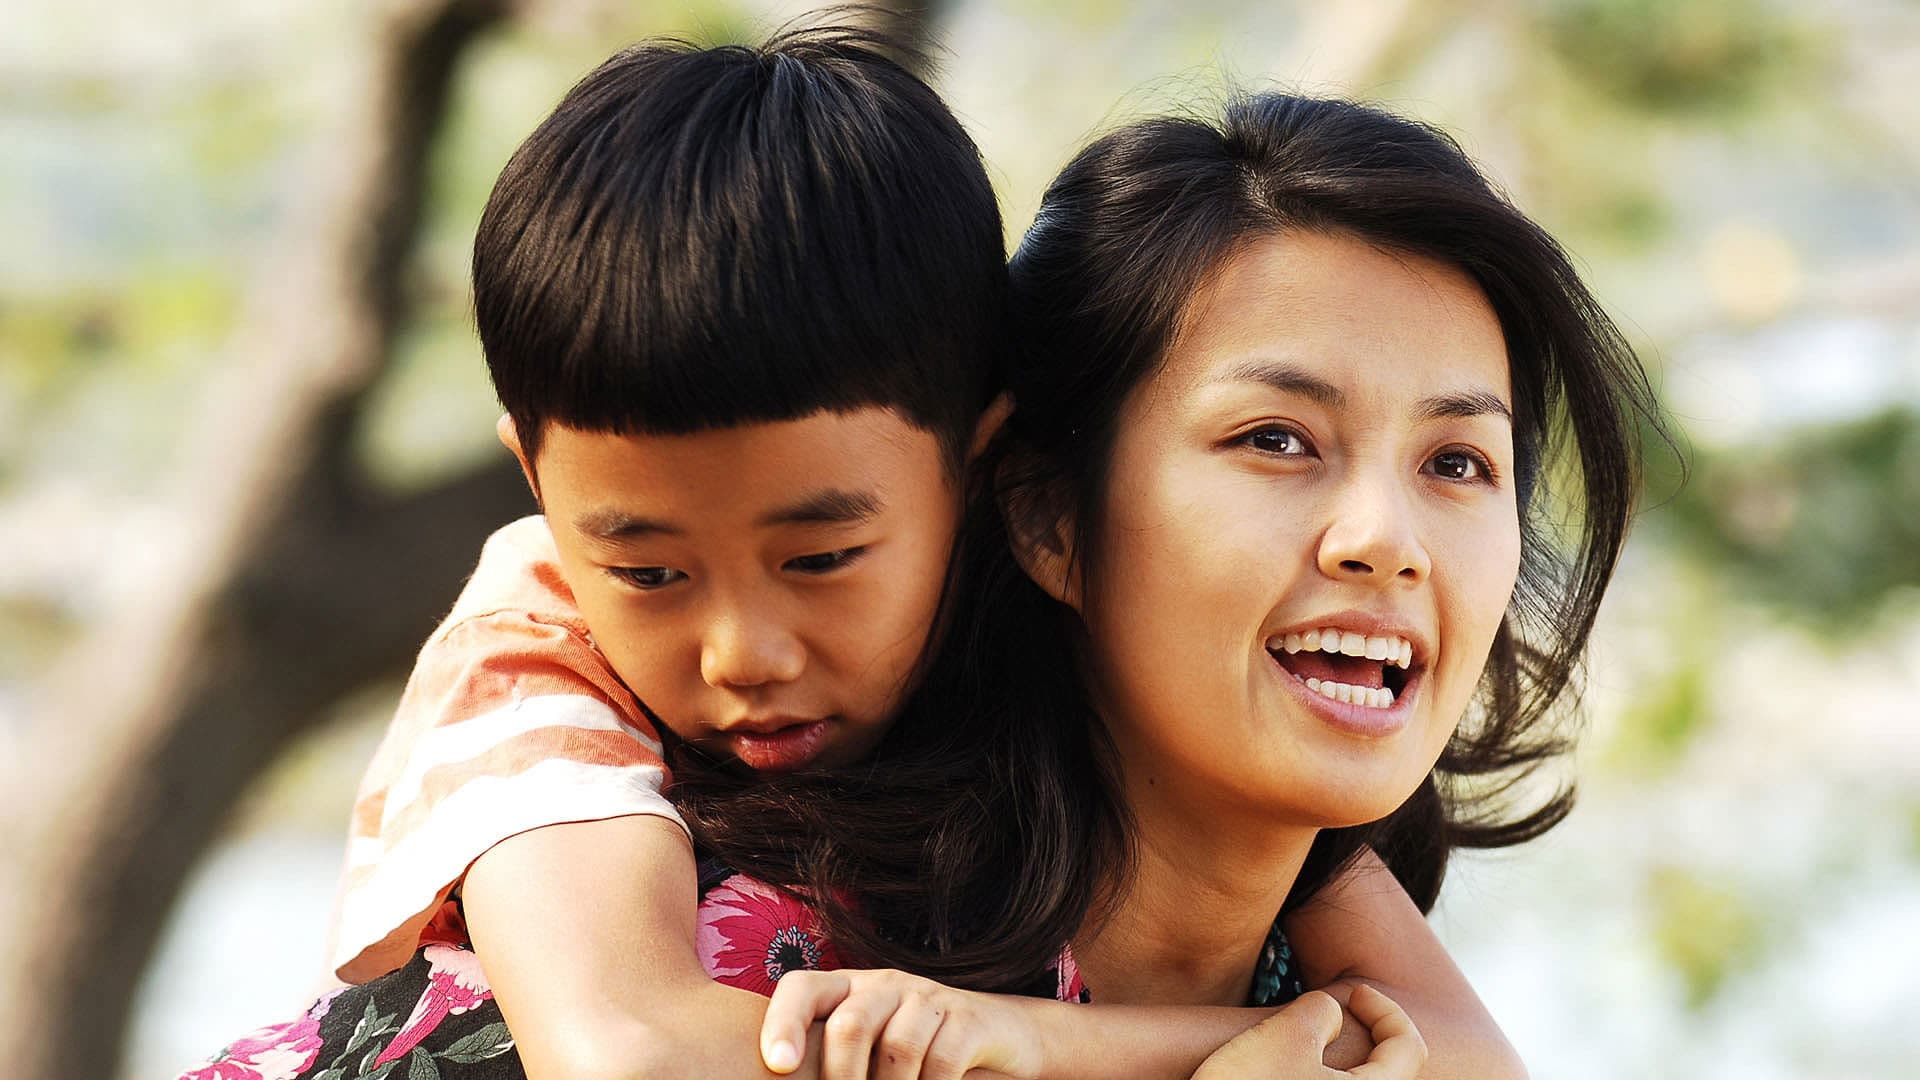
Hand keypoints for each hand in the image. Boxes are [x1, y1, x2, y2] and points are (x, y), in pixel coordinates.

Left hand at [760, 968, 1041, 1079]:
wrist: (995, 1033)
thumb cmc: (914, 1051)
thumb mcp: (868, 1050)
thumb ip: (835, 1060)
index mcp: (847, 989)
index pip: (802, 989)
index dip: (784, 1023)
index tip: (780, 1066)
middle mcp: (884, 985)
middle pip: (850, 1024)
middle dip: (842, 1078)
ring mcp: (928, 997)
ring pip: (898, 1048)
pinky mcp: (967, 1019)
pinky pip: (942, 1061)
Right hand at [1191, 985, 1425, 1078]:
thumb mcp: (1288, 1034)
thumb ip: (1322, 1012)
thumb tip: (1329, 1016)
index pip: (1409, 1047)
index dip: (1387, 1010)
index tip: (1353, 993)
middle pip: (1384, 1072)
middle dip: (1361, 1035)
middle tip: (1322, 1016)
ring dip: (1330, 1058)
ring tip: (1290, 1044)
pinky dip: (1309, 1077)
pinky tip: (1271, 1071)